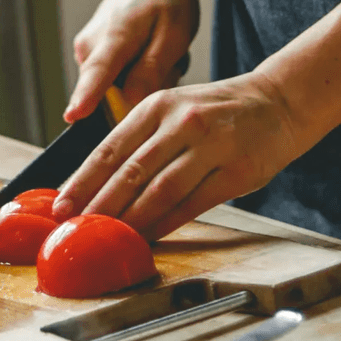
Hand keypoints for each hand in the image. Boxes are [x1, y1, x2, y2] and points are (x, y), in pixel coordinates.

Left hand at [52, 72, 303, 239]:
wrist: (279, 101)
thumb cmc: (216, 113)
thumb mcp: (173, 110)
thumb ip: (140, 140)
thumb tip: (96, 185)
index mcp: (157, 106)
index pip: (109, 149)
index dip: (82, 181)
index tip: (61, 206)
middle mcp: (182, 122)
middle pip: (131, 172)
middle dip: (100, 206)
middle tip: (78, 230)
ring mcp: (211, 146)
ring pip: (160, 191)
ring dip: (132, 220)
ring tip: (110, 239)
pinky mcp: (236, 172)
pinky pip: (192, 204)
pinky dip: (166, 224)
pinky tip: (149, 238)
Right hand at [64, 0, 198, 123]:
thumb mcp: (174, 34)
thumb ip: (151, 71)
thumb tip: (130, 103)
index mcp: (113, 36)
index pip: (96, 73)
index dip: (86, 98)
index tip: (72, 117)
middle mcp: (90, 47)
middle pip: (110, 96)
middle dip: (143, 91)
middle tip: (168, 62)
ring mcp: (87, 53)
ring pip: (117, 92)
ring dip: (144, 81)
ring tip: (159, 54)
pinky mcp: (91, 59)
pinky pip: (116, 83)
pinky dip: (138, 75)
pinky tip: (148, 55)